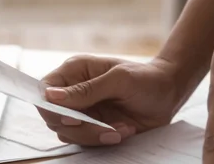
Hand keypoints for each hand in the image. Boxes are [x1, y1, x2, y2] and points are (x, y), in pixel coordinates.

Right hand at [37, 55, 182, 145]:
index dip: (51, 108)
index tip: (72, 118)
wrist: (169, 94)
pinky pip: (86, 141)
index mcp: (74, 72)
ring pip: (68, 133)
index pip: (45, 91)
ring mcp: (82, 111)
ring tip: (122, 128)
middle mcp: (73, 92)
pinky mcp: (93, 127)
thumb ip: (86, 90)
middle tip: (104, 129)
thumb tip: (51, 96)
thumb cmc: (145, 79)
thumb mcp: (119, 79)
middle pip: (53, 117)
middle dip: (79, 128)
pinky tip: (125, 130)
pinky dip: (104, 140)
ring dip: (94, 136)